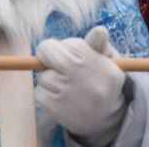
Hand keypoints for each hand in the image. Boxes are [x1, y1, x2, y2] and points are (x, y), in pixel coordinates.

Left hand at [34, 26, 127, 146]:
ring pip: (43, 75)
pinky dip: (44, 92)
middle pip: (48, 53)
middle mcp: (80, 75)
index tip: (69, 52)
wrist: (106, 118)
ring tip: (61, 82)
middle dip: (46, 52)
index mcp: (95, 61)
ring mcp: (67, 92)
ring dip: (48, 76)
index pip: (70, 44)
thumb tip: (99, 30)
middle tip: (48, 56)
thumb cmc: (103, 82)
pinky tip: (57, 94)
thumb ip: (100, 45)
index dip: (66, 45)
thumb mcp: (109, 61)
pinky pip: (39, 92)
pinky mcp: (57, 107)